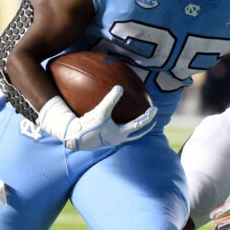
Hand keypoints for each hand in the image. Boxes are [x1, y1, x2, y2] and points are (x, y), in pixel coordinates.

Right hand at [37, 86, 157, 151]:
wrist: (74, 139)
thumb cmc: (88, 127)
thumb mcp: (100, 112)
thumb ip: (110, 99)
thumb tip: (120, 87)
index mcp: (120, 134)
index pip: (139, 125)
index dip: (148, 116)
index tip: (155, 109)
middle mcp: (117, 140)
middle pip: (137, 135)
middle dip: (146, 128)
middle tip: (154, 121)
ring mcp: (111, 141)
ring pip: (128, 135)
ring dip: (134, 129)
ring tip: (137, 123)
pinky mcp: (104, 140)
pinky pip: (117, 132)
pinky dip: (122, 127)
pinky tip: (117, 121)